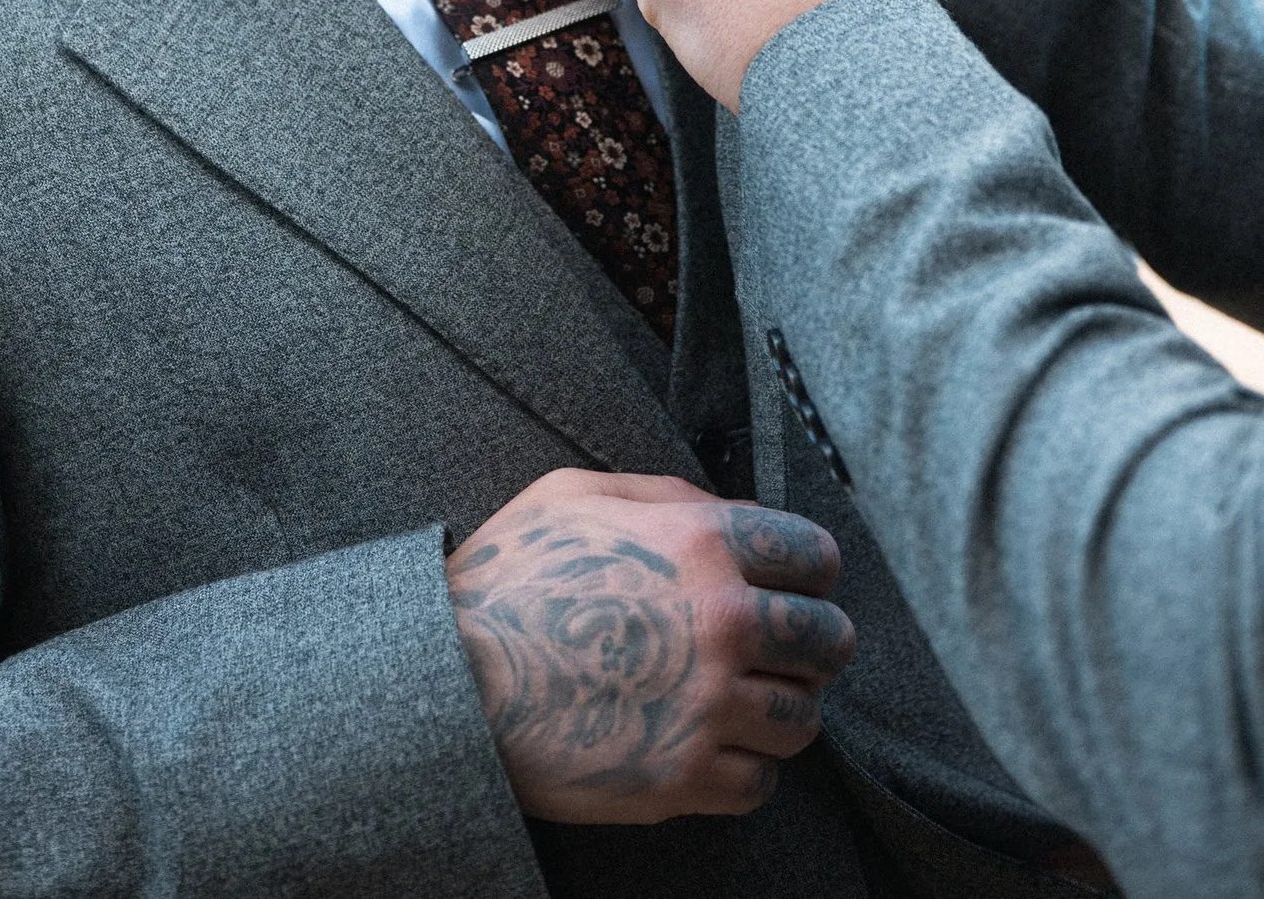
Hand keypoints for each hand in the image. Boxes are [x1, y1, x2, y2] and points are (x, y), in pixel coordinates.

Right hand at [447, 467, 853, 823]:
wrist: (449, 680)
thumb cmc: (508, 577)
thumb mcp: (577, 496)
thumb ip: (669, 496)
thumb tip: (736, 514)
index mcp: (701, 544)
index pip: (813, 556)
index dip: (809, 570)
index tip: (795, 585)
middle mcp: (721, 624)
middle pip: (829, 640)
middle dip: (815, 642)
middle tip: (786, 649)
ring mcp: (708, 706)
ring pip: (804, 719)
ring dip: (781, 709)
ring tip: (746, 702)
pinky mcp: (685, 776)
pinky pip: (760, 783)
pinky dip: (746, 770)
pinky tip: (712, 746)